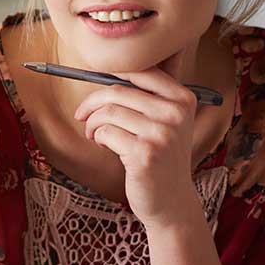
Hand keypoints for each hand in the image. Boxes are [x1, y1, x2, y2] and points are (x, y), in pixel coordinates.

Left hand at [72, 47, 202, 230]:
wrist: (171, 201)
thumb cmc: (160, 156)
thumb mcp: (165, 122)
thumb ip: (147, 95)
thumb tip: (106, 64)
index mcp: (182, 99)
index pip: (141, 71)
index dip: (111, 71)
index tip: (93, 77)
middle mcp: (175, 113)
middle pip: (117, 90)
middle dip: (92, 102)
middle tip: (82, 115)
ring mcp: (162, 133)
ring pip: (108, 112)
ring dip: (92, 123)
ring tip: (93, 134)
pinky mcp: (144, 153)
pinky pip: (105, 132)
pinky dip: (97, 137)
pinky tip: (103, 145)